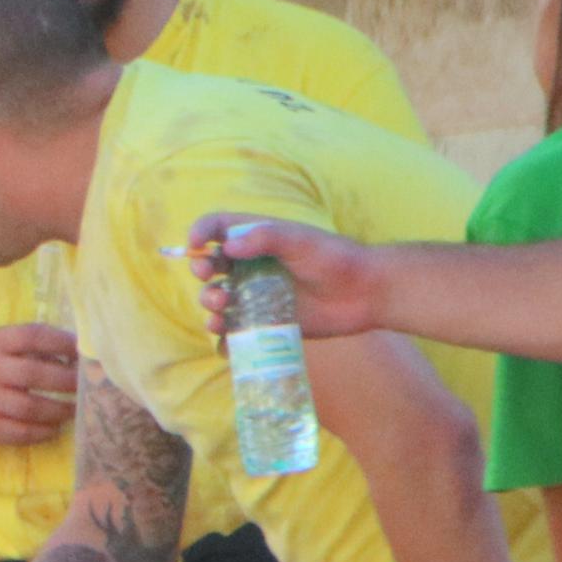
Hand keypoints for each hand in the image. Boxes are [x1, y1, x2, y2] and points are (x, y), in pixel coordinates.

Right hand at [0, 322, 78, 447]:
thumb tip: (77, 359)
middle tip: (86, 388)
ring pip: (30, 407)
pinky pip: (19, 432)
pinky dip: (41, 431)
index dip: (63, 343)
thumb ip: (32, 348)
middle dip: (68, 382)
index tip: (84, 352)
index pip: (33, 336)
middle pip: (35, 375)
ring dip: (59, 410)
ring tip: (74, 410)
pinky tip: (53, 428)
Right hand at [185, 214, 377, 338]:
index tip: (196, 244)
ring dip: (209, 302)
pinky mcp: (263, 323)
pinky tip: (224, 332)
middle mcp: (252, 266)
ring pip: (216, 299)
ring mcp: (256, 296)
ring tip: (221, 305)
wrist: (365, 293)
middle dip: (202, 270)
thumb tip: (226, 247)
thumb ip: (266, 238)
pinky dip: (221, 334)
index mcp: (258, 239)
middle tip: (209, 275)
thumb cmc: (336, 258)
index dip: (201, 232)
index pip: (219, 228)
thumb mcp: (301, 240)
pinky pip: (232, 330)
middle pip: (210, 265)